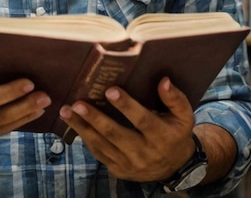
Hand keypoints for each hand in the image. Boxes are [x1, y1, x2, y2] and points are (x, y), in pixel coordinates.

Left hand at [58, 77, 194, 181]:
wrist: (174, 166)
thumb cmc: (176, 132)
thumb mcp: (184, 115)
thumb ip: (175, 98)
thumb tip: (163, 80)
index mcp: (161, 136)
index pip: (141, 120)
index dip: (126, 105)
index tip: (110, 90)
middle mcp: (144, 153)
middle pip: (115, 134)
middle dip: (95, 118)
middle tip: (77, 103)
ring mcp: (129, 164)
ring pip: (102, 144)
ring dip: (82, 127)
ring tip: (66, 111)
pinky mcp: (118, 170)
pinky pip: (99, 154)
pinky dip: (84, 139)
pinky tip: (73, 124)